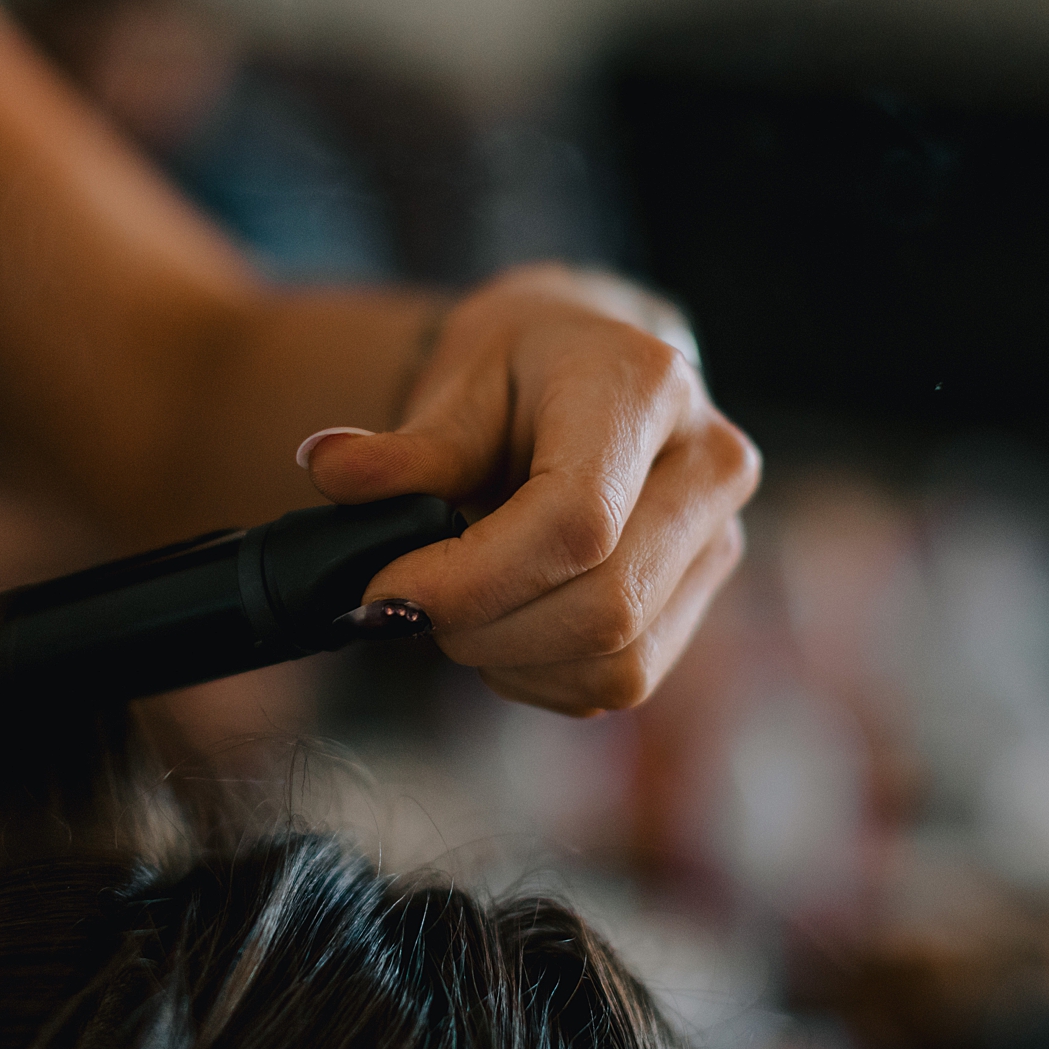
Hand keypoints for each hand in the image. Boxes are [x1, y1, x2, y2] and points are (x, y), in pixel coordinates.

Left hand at [301, 265, 760, 715]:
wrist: (594, 368)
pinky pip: (622, 680)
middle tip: (406, 602)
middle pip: (606, 605)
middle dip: (485, 627)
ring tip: (458, 605)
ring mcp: (719, 537)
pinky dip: (542, 674)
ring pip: (619, 661)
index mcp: (648, 386)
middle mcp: (709, 464)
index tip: (385, 589)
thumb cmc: (522, 368)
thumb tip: (328, 469)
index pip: (576, 520)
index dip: (472, 578)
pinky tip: (506, 621)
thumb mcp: (458, 378)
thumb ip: (405, 444)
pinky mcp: (705, 597)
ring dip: (511, 659)